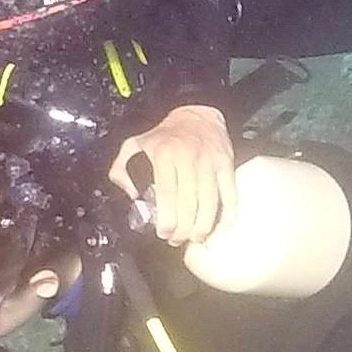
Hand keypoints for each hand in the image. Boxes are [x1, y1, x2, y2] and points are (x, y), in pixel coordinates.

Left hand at [108, 103, 236, 244]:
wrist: (196, 111)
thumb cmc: (165, 134)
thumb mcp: (135, 144)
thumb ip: (121, 169)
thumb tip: (129, 194)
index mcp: (165, 155)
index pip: (167, 196)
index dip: (167, 221)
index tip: (164, 233)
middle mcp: (189, 158)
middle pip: (189, 206)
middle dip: (183, 231)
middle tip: (176, 239)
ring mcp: (210, 163)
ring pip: (210, 206)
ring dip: (202, 229)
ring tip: (194, 238)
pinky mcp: (227, 165)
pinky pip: (230, 197)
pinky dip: (226, 217)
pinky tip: (218, 229)